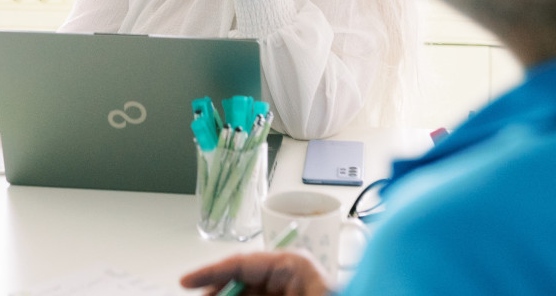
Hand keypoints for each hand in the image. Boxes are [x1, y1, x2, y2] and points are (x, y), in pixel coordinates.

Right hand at [180, 251, 332, 294]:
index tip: (185, 282)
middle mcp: (291, 276)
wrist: (370, 295)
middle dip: (219, 294)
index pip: (241, 263)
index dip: (209, 273)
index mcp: (292, 265)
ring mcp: (292, 293)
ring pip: (250, 295)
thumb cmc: (342, 295)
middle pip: (243, 283)